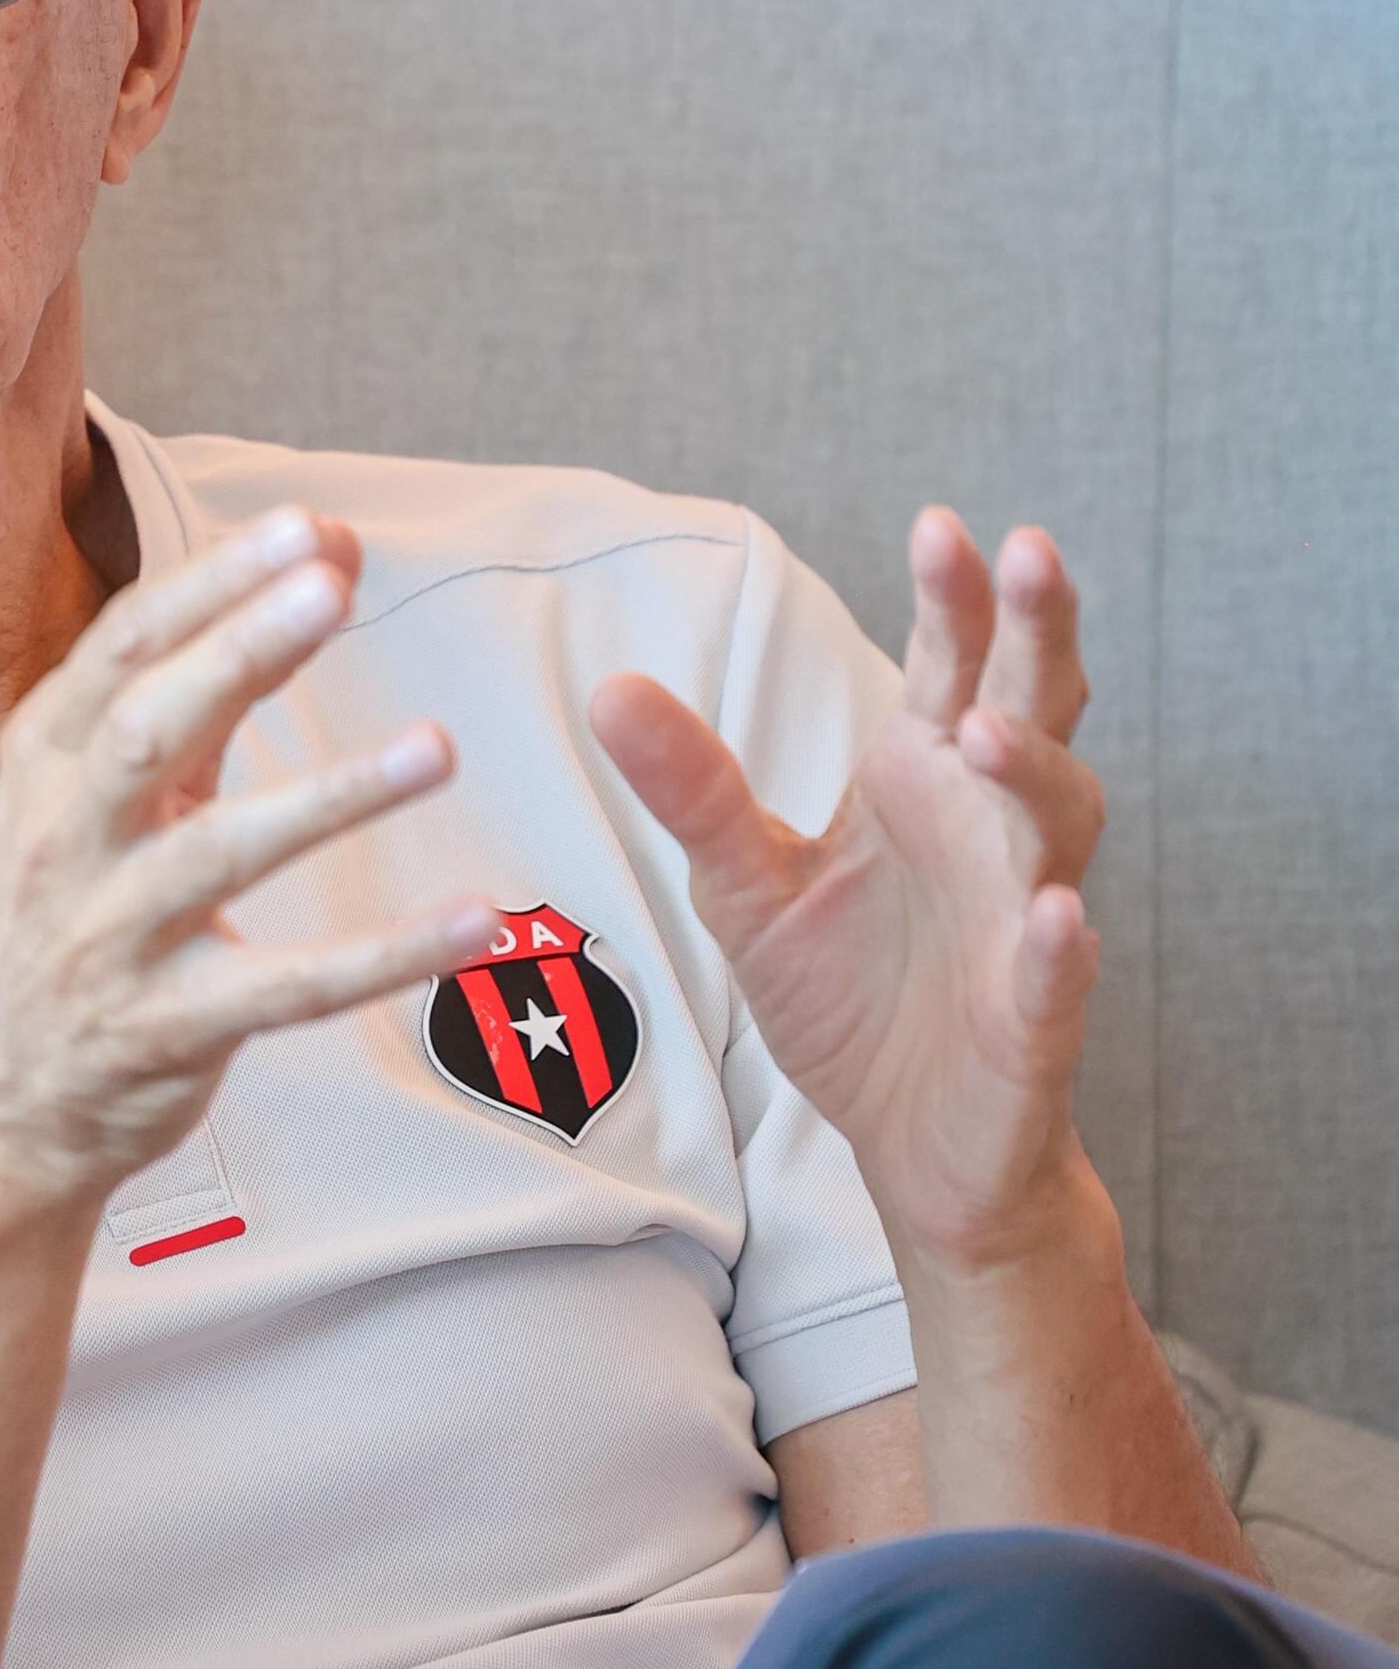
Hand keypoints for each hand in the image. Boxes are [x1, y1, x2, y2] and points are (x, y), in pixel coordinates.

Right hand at [0, 513, 488, 1232]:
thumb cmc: (65, 913)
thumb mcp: (101, 790)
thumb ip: (209, 681)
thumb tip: (328, 556)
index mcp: (50, 760)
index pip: (124, 650)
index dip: (214, 587)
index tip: (304, 530)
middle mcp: (68, 839)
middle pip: (148, 730)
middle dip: (237, 655)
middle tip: (331, 591)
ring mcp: (109, 938)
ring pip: (219, 856)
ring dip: (330, 798)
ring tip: (436, 748)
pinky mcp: (165, 1030)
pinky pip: (289, 988)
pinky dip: (384, 956)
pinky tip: (473, 922)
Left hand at [590, 512, 1107, 1278]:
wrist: (912, 1144)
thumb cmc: (847, 998)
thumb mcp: (746, 886)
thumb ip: (694, 788)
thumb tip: (610, 689)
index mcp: (928, 784)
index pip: (952, 668)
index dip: (956, 599)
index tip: (938, 524)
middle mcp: (992, 831)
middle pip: (1033, 710)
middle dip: (1036, 634)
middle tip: (1028, 551)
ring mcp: (1022, 921)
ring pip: (1056, 823)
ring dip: (1030, 770)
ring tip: (981, 729)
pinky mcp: (1034, 1021)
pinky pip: (1056, 974)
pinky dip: (1058, 946)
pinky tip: (1055, 916)